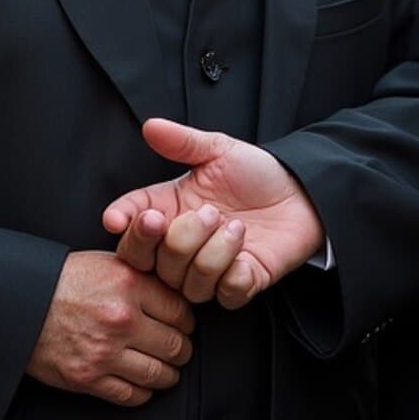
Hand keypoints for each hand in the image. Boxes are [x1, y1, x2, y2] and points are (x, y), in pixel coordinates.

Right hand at [26, 251, 195, 406]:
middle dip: (182, 350)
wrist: (20, 303)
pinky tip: (142, 384)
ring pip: (158, 374)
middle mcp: (121, 318)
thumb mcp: (106, 262)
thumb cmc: (61, 281)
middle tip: (180, 349)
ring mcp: (105, 351)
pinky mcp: (89, 377)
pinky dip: (143, 394)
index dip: (187, 322)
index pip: (181, 311)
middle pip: (176, 345)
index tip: (184, 326)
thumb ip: (141, 275)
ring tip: (166, 370)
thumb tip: (172, 291)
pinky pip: (131, 395)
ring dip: (168, 375)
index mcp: (129, 284)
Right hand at [101, 118, 324, 309]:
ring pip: (186, 282)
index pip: (130, 224)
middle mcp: (181, 244)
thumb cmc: (256, 173)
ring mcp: (208, 269)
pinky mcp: (237, 286)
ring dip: (211, 253)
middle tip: (207, 213)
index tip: (117, 219)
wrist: (301, 193)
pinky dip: (232, 271)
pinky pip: (222, 293)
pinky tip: (245, 250)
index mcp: (169, 210)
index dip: (122, 222)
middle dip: (176, 240)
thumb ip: (183, 142)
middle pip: (150, 262)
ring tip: (235, 226)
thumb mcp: (219, 151)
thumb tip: (150, 126)